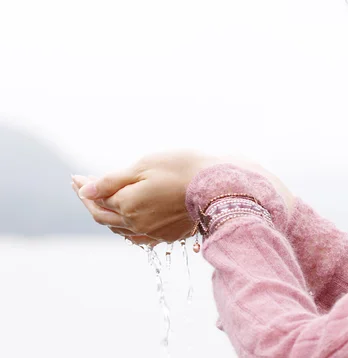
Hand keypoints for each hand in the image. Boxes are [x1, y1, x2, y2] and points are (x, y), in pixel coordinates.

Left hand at [71, 151, 295, 244]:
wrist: (218, 185)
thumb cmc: (181, 168)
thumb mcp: (143, 166)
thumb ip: (111, 181)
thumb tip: (84, 190)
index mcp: (127, 204)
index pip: (95, 200)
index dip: (83, 188)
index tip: (75, 178)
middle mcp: (137, 223)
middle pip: (104, 217)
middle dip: (91, 202)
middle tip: (83, 187)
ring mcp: (154, 232)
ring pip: (121, 229)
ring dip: (108, 216)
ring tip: (102, 202)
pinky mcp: (170, 236)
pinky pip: (140, 237)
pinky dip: (128, 229)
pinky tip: (128, 223)